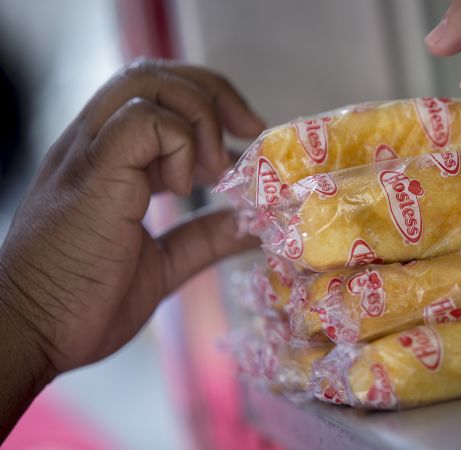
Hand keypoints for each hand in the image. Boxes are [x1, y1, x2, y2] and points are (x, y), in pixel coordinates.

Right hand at [0, 59, 263, 377]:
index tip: (245, 139)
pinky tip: (181, 188)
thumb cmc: (82, 302)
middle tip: (247, 135)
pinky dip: (179, 144)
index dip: (211, 103)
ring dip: (199, 118)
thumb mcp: (162, 264)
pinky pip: (142, 120)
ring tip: (211, 172)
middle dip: (215, 94)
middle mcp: (94, 144)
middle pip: (155, 73)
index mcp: (108, 159)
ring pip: (146, 82)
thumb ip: (205, 238)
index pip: (157, 91)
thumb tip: (255, 227)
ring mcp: (89, 155)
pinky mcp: (93, 175)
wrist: (29, 335)